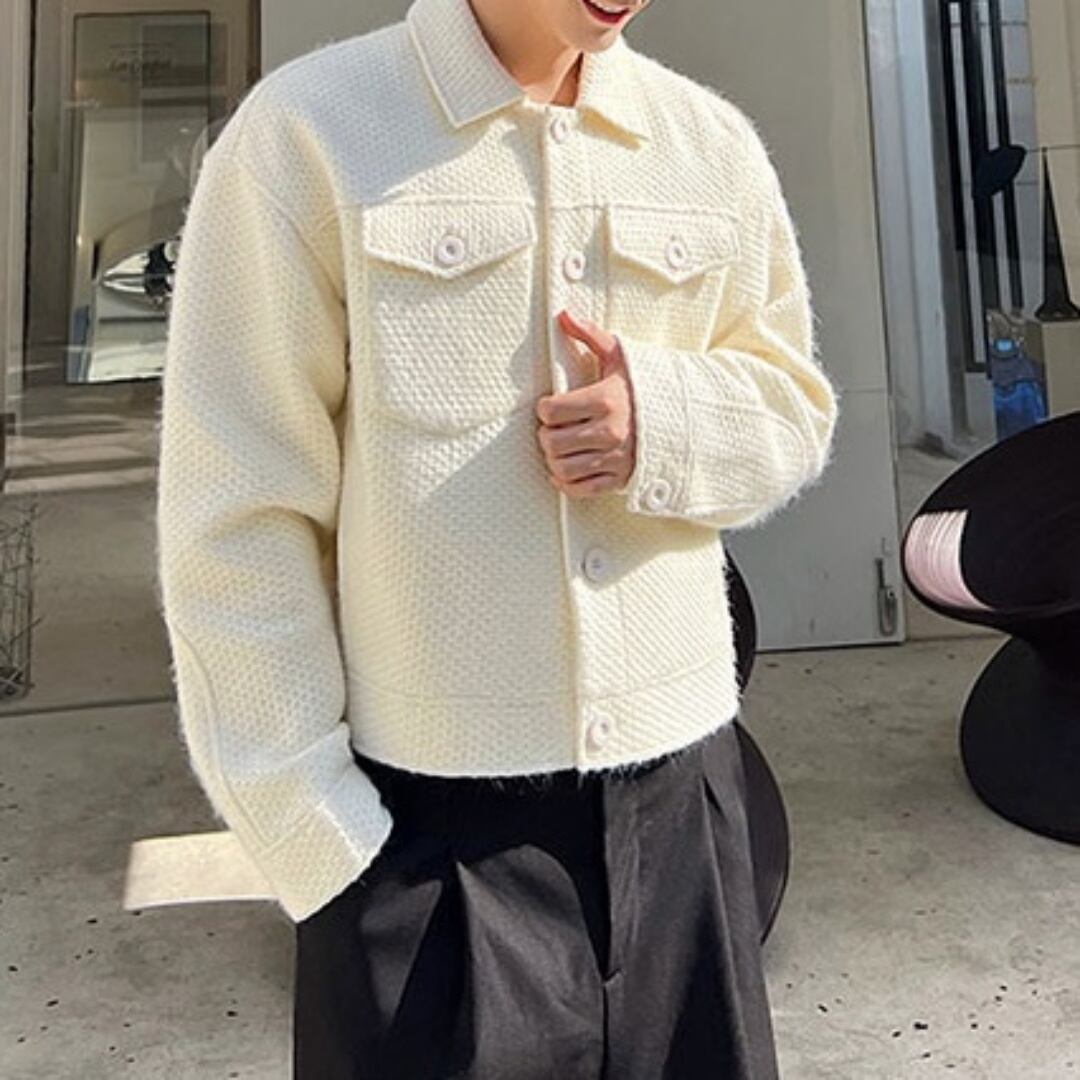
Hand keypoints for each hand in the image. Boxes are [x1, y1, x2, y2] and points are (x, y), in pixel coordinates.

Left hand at [535, 309, 636, 497]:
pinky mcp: (620, 479)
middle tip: (554, 427)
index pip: (551, 411)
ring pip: (562, 468)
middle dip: (547, 434)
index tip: (552, 406)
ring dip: (554, 459)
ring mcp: (615, 459)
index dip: (545, 408)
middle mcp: (609, 432)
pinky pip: (581, 489)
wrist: (687, 416)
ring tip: (560, 447)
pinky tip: (566, 469)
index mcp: (605, 400)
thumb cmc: (648, 385)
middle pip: (552, 442)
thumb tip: (564, 314)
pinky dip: (567, 483)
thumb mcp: (621, 356)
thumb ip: (590, 336)